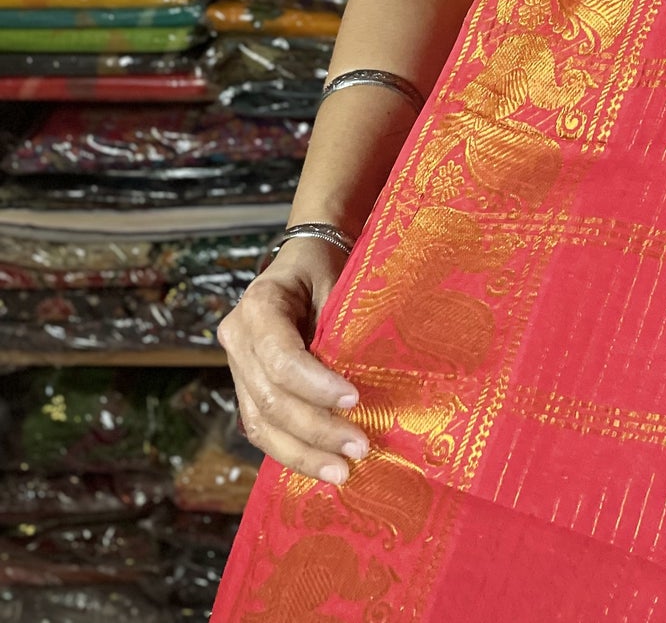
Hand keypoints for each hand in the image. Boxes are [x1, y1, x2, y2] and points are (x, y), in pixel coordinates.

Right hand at [217, 236, 367, 485]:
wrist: (307, 257)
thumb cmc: (329, 267)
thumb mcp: (338, 283)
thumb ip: (340, 330)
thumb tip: (364, 385)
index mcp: (259, 303)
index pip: (281, 358)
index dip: (315, 385)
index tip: (354, 399)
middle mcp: (237, 337)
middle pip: (269, 398)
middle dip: (315, 430)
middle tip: (358, 448)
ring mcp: (236, 365)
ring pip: (260, 422)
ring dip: (302, 453)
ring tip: (341, 472)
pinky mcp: (246, 387)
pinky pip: (262, 427)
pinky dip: (292, 450)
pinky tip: (321, 466)